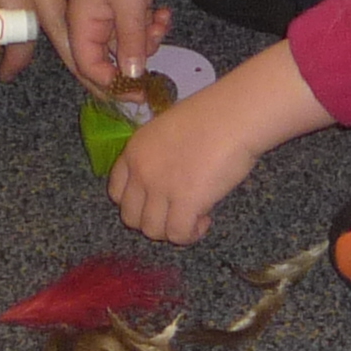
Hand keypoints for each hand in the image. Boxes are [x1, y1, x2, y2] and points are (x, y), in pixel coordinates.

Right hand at [68, 0, 213, 87]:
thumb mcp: (130, 6)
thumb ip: (130, 43)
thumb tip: (131, 77)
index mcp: (80, 21)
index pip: (88, 66)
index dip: (111, 84)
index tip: (138, 92)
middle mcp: (89, 20)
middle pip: (108, 58)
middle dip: (133, 61)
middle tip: (156, 59)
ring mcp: (107, 10)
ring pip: (126, 44)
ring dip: (146, 41)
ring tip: (160, 22)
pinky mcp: (124, 2)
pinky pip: (135, 27)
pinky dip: (150, 26)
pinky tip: (163, 13)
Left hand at [108, 44, 333, 243]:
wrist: (234, 116)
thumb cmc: (212, 115)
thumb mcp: (169, 131)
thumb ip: (159, 157)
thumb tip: (169, 180)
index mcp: (134, 151)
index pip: (116, 192)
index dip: (136, 203)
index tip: (158, 202)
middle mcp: (141, 172)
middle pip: (131, 218)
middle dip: (153, 221)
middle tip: (177, 213)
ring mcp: (161, 189)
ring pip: (152, 231)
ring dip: (172, 230)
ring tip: (195, 216)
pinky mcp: (185, 202)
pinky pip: (178, 235)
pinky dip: (191, 234)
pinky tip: (205, 219)